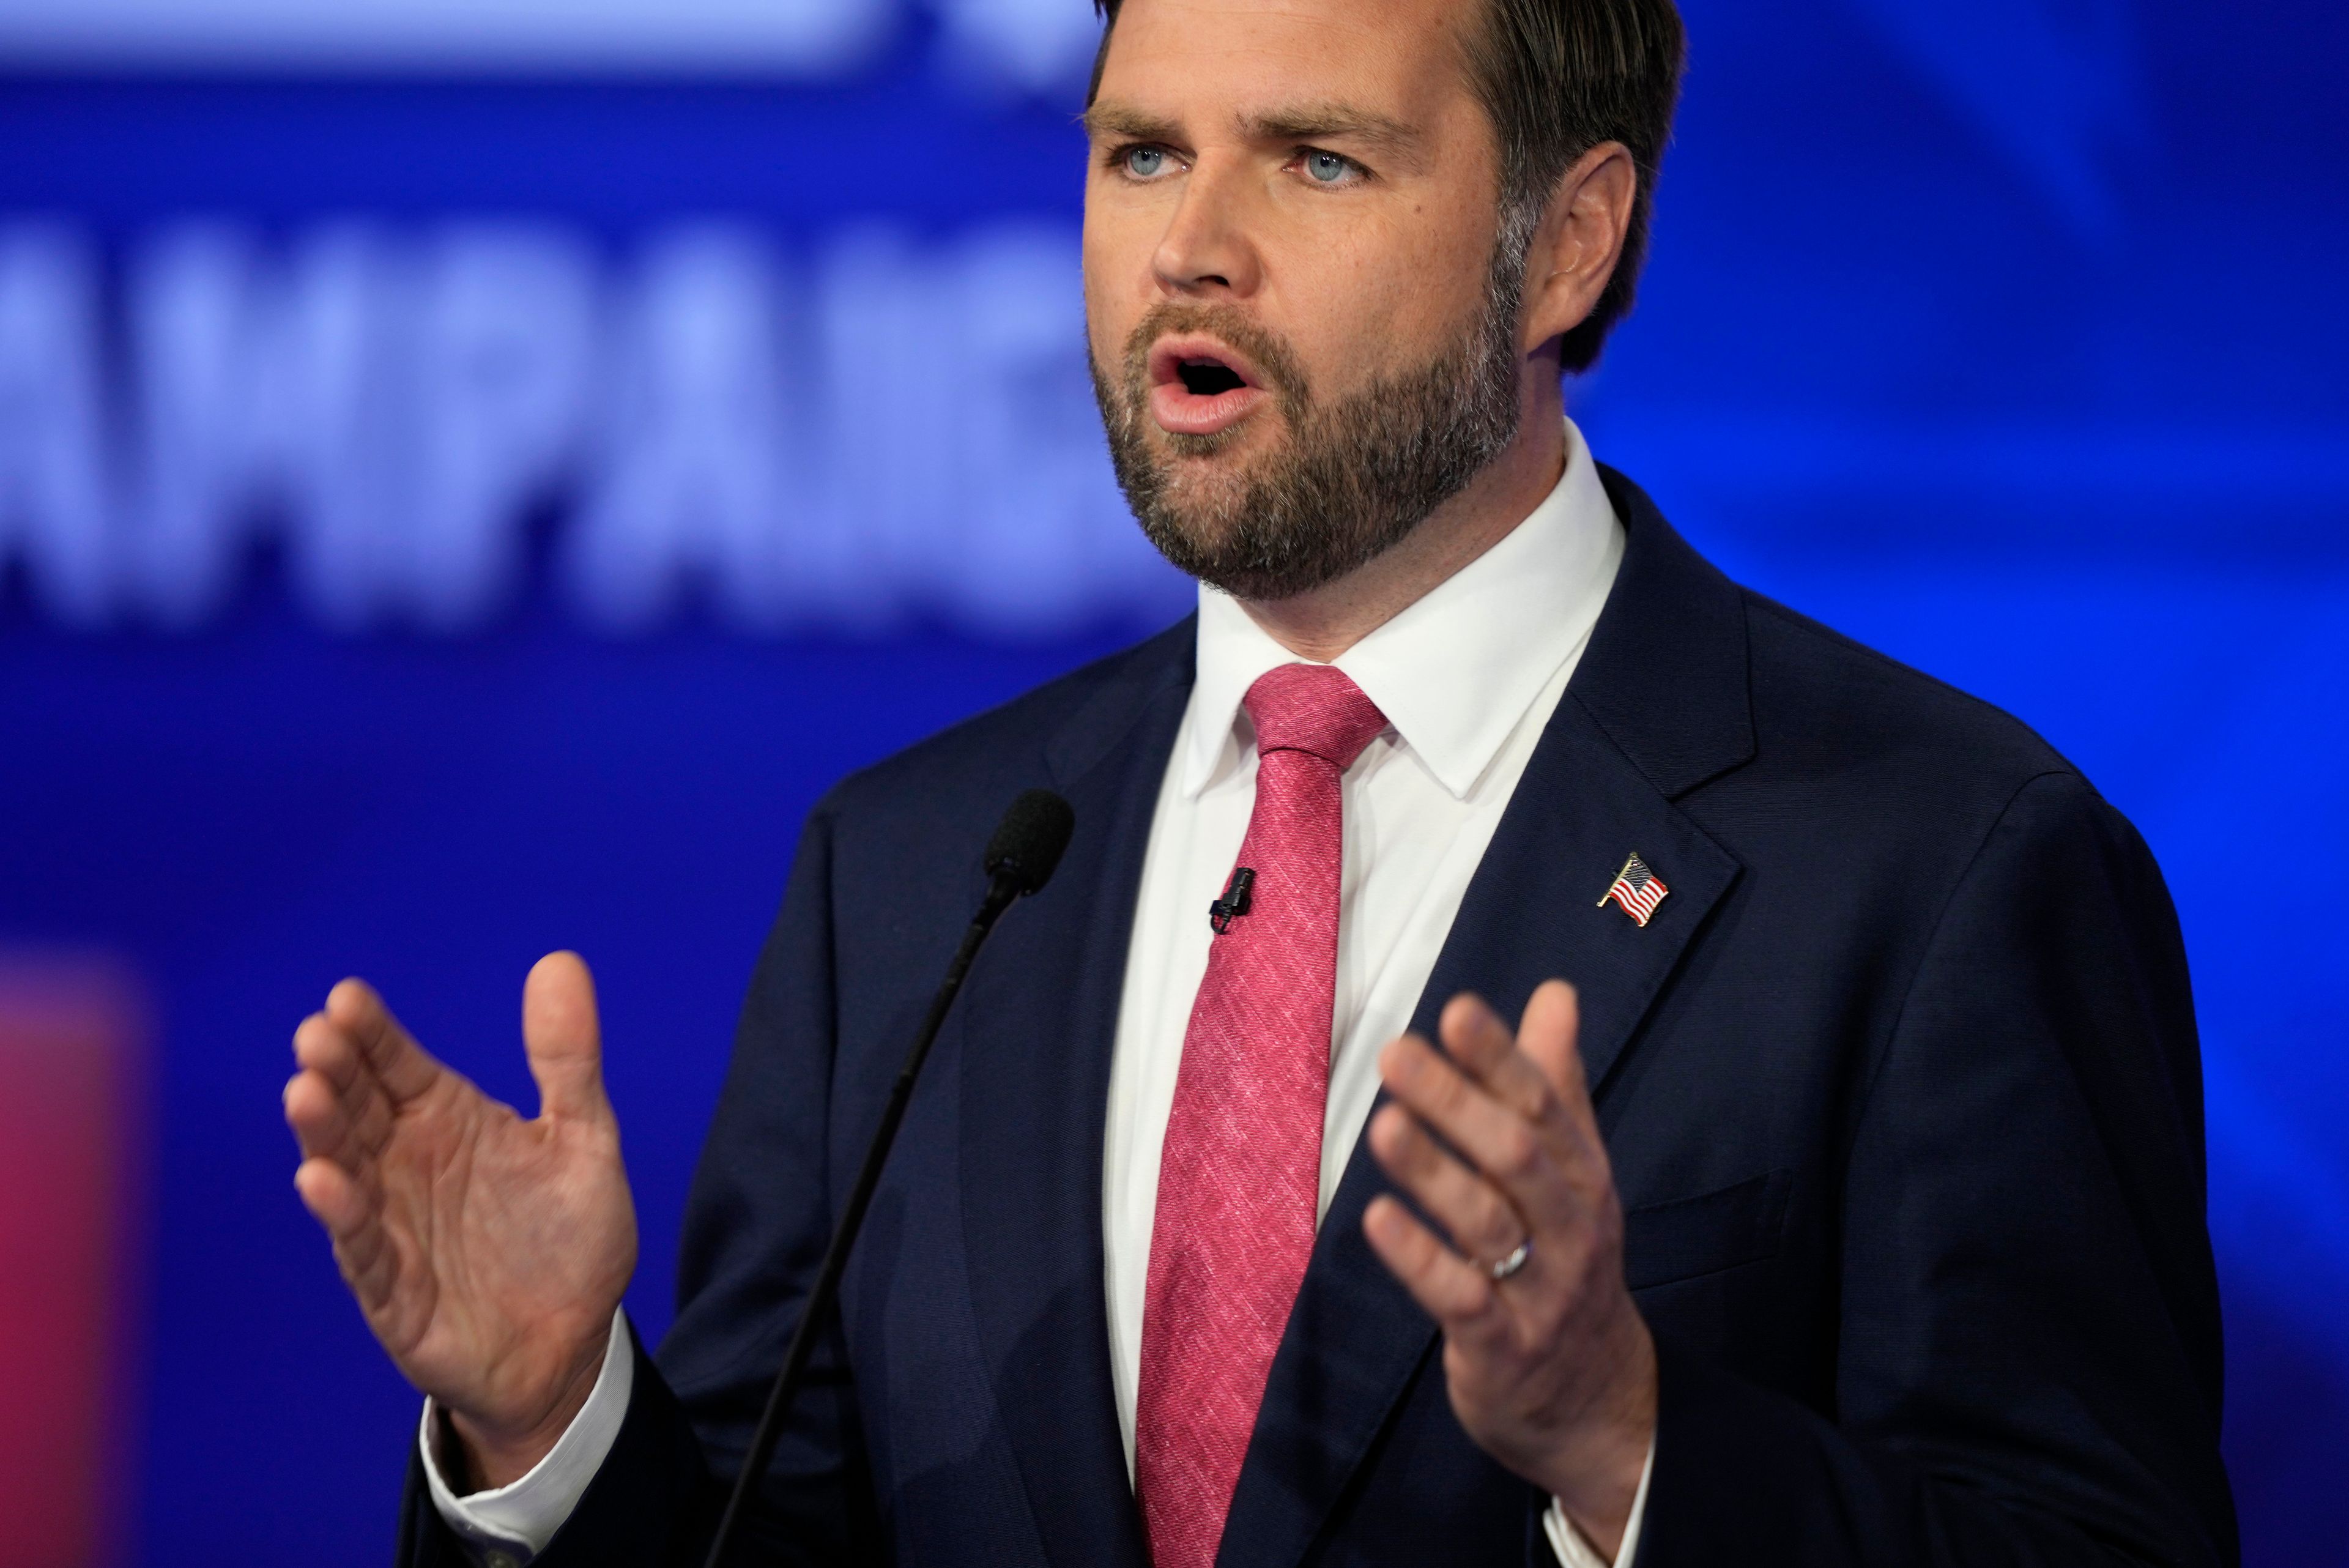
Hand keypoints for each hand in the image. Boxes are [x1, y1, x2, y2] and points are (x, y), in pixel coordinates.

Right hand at [283, 952, 637, 1487]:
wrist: (574, 1344)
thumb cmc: (568, 1238)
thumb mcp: (584, 1137)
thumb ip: (568, 1058)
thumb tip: (560, 961)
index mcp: (447, 1119)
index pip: (397, 1063)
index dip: (372, 1032)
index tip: (348, 997)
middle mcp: (405, 1163)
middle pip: (359, 1106)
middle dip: (335, 1070)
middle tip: (317, 1036)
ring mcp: (390, 1224)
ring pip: (344, 1168)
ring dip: (322, 1133)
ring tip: (306, 1092)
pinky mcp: (390, 1288)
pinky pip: (359, 1247)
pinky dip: (340, 1213)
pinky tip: (321, 1179)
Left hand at [1362, 981, 1654, 1558]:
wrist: (1599, 1402)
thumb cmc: (1568, 1264)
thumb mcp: (1574, 1174)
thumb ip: (1555, 1084)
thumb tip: (1554, 993)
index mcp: (1583, 1177)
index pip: (1544, 1105)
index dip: (1500, 1057)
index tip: (1456, 1010)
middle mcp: (1571, 1227)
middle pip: (1516, 1155)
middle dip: (1458, 1101)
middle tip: (1398, 1053)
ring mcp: (1540, 1291)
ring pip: (1489, 1223)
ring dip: (1434, 1172)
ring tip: (1383, 1125)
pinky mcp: (1503, 1347)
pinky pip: (1462, 1299)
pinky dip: (1421, 1259)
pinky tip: (1379, 1219)